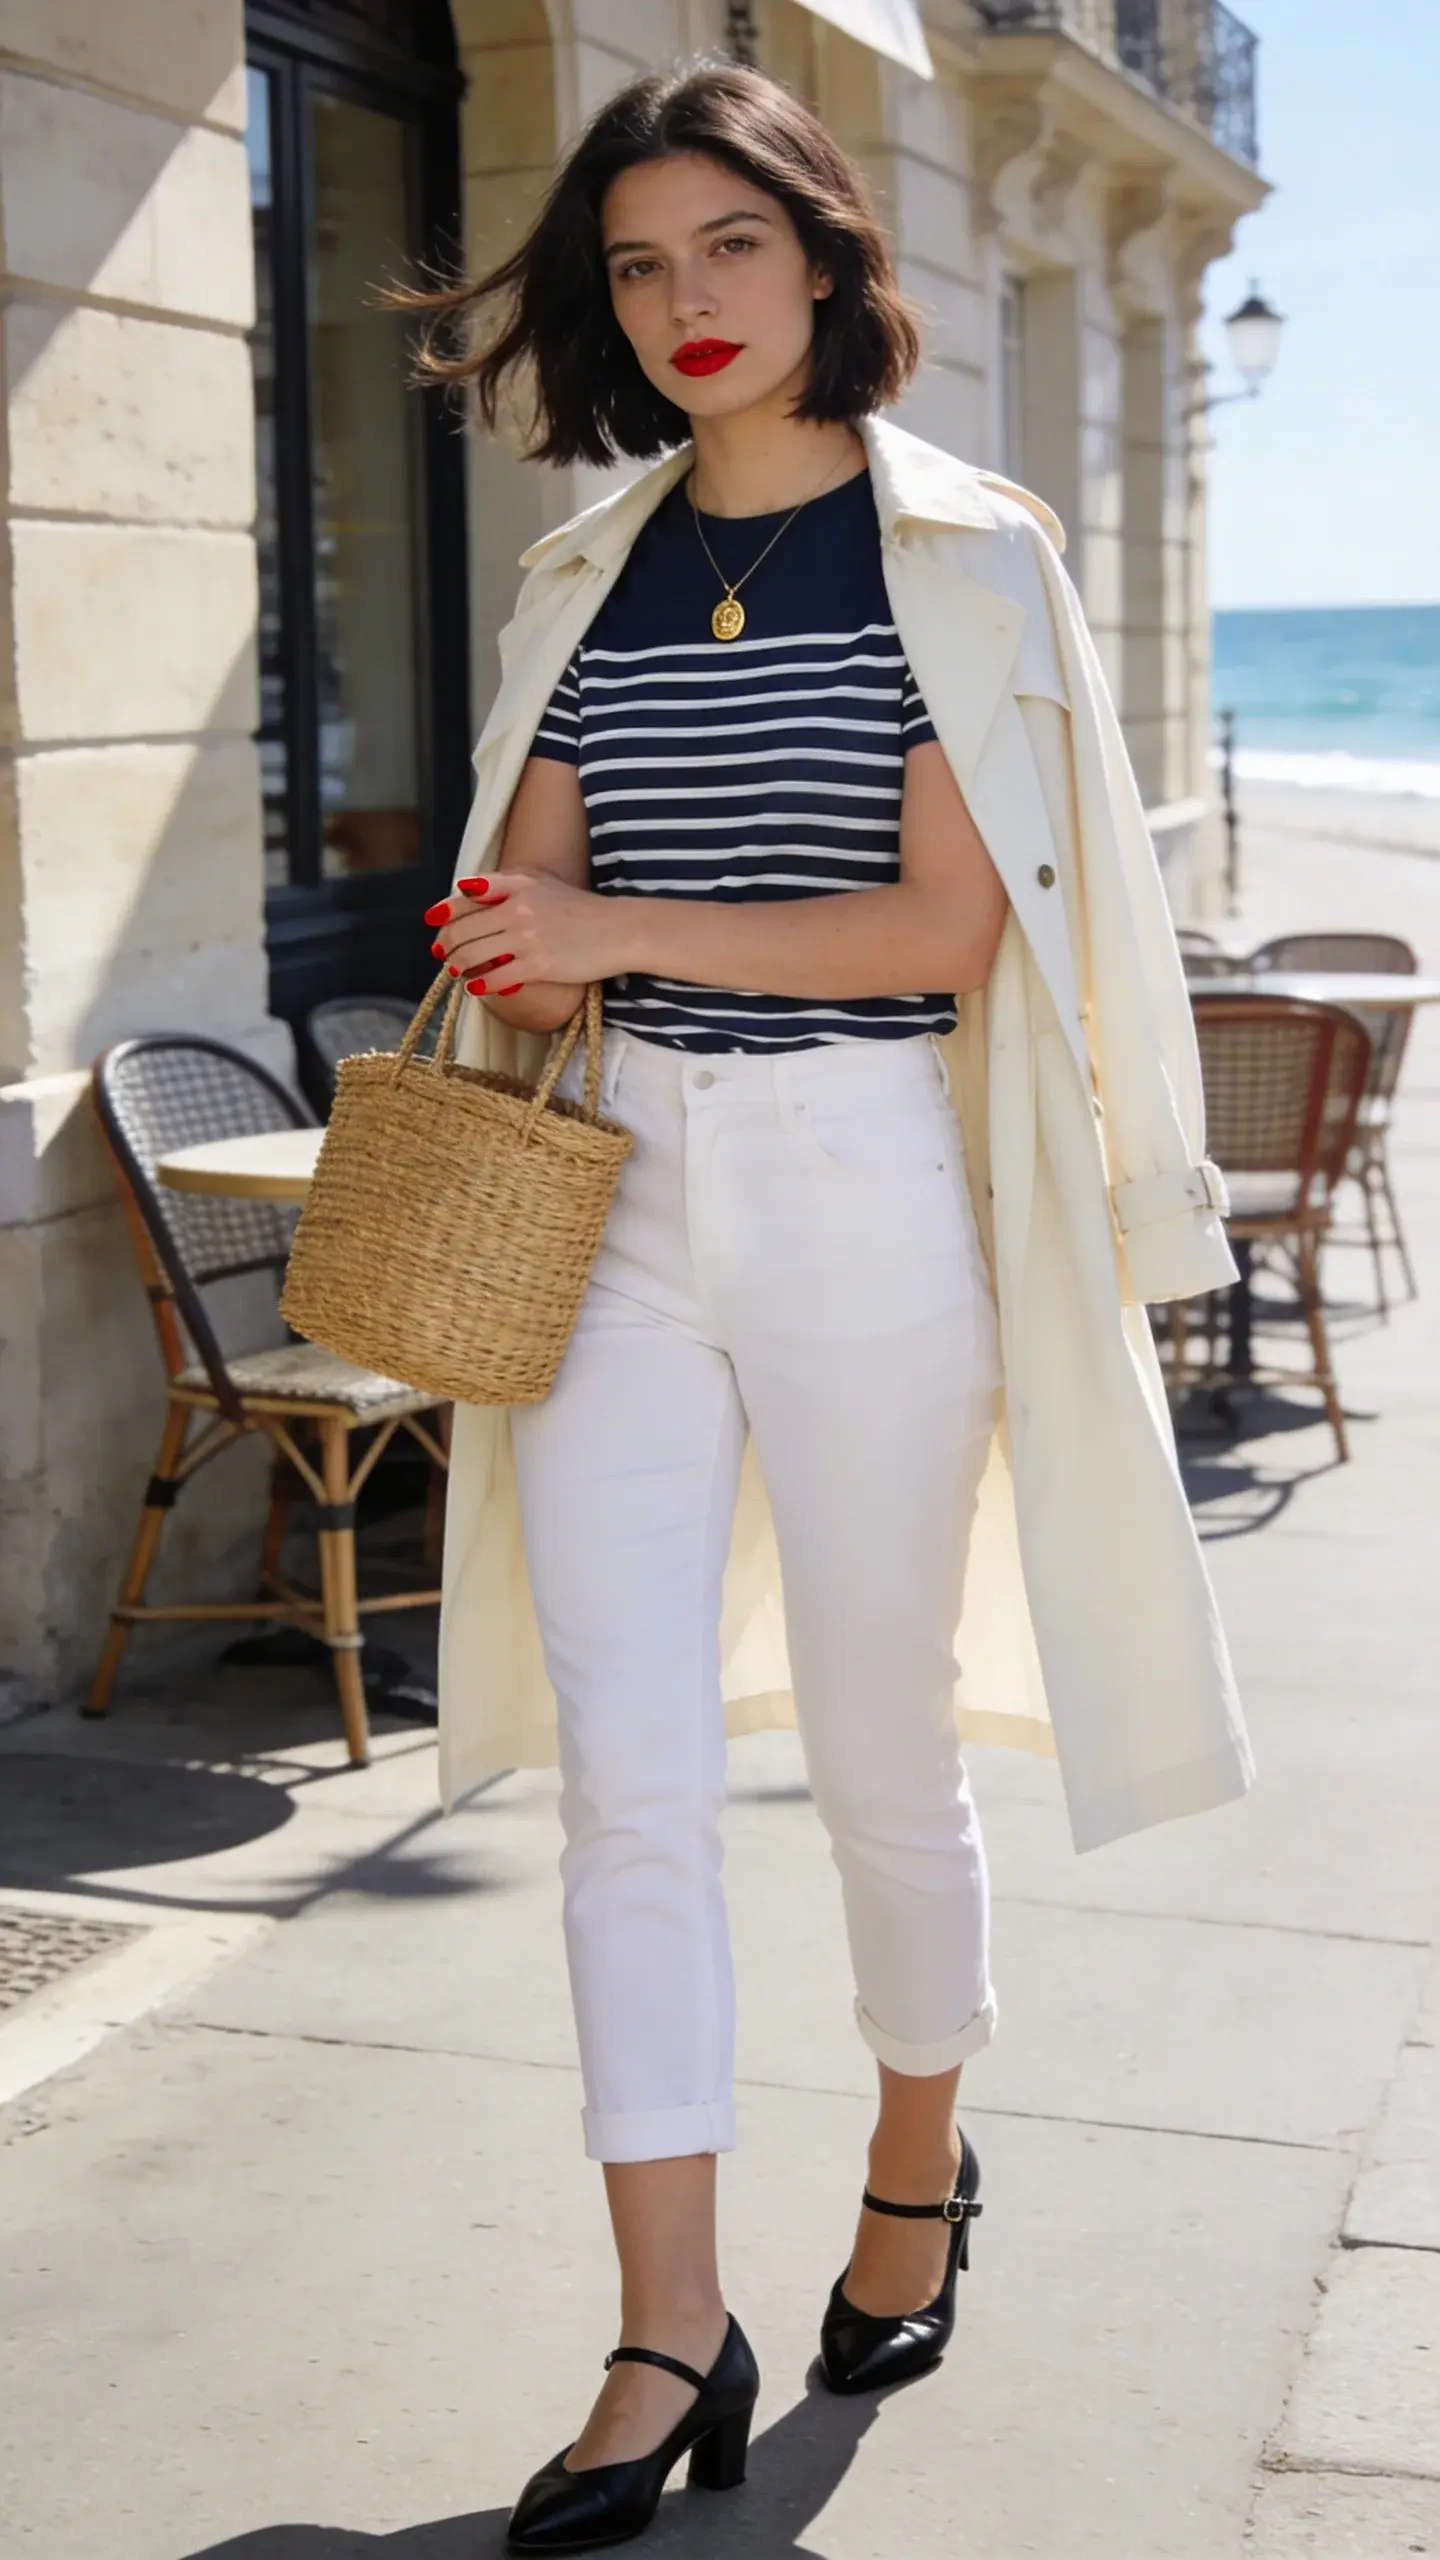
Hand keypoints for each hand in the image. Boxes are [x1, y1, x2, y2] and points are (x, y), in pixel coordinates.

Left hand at [423, 871, 624, 994]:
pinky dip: (480, 984)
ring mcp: (526, 939)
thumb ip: (500, 883)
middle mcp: (516, 910)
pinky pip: (496, 979)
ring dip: (458, 967)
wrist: (616, 931)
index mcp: (515, 886)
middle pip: (462, 931)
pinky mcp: (538, 965)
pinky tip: (476, 987)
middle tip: (442, 955)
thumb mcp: (539, 882)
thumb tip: (462, 889)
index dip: (443, 914)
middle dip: (446, 946)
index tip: (434, 922)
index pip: (464, 900)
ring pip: (473, 956)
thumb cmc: (577, 908)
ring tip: (457, 971)